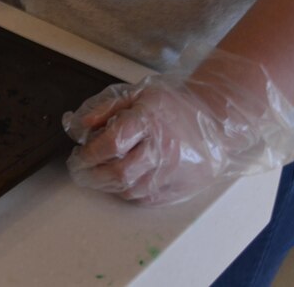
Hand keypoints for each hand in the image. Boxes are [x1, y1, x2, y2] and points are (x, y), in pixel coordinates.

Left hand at [63, 51, 293, 204]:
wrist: (215, 120)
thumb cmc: (173, 106)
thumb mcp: (137, 94)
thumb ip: (105, 108)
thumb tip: (80, 126)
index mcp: (149, 121)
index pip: (112, 143)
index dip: (89, 153)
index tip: (78, 155)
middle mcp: (162, 148)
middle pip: (119, 172)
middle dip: (92, 175)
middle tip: (80, 172)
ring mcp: (173, 171)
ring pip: (131, 189)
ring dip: (107, 186)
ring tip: (98, 176)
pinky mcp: (181, 187)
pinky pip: (147, 198)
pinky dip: (128, 193)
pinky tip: (121, 183)